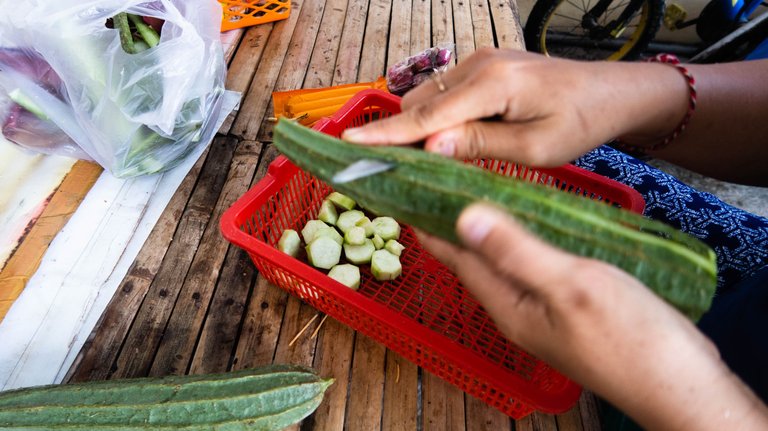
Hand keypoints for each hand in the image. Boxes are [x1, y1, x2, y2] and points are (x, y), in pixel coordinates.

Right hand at [343, 49, 687, 166]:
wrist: (611, 92)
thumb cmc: (581, 123)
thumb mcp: (534, 147)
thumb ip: (479, 144)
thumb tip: (429, 146)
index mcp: (493, 84)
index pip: (427, 115)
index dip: (387, 134)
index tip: (348, 143)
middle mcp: (480, 64)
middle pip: (420, 103)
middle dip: (400, 134)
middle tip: (387, 170)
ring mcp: (481, 60)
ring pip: (429, 96)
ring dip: (419, 125)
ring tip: (420, 161)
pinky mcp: (485, 65)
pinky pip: (445, 91)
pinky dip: (436, 115)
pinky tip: (445, 140)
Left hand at [420, 203, 767, 429]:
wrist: (681, 386)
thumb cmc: (630, 338)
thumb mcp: (569, 284)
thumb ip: (516, 251)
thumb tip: (464, 218)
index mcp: (509, 305)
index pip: (458, 258)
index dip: (433, 227)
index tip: (411, 195)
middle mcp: (519, 312)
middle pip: (477, 262)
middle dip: (456, 227)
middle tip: (445, 186)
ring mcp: (545, 315)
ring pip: (505, 266)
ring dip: (490, 234)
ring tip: (482, 197)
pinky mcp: (571, 313)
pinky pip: (533, 270)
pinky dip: (524, 244)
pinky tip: (535, 230)